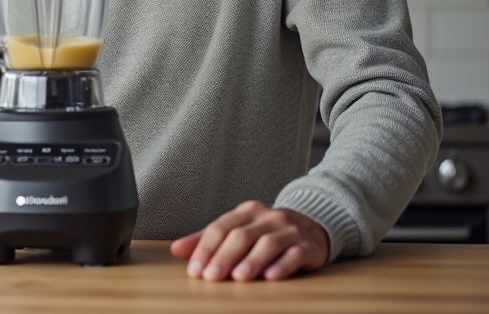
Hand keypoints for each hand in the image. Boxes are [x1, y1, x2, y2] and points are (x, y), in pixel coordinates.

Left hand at [169, 200, 327, 280]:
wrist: (313, 226)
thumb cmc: (267, 232)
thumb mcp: (238, 230)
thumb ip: (207, 240)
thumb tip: (175, 250)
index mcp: (247, 211)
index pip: (221, 227)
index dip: (205, 248)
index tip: (194, 270)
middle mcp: (268, 217)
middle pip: (241, 235)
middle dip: (224, 257)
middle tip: (211, 276)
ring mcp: (289, 230)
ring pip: (268, 243)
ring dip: (251, 261)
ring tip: (238, 277)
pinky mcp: (308, 246)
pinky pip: (295, 254)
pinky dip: (282, 265)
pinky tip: (271, 276)